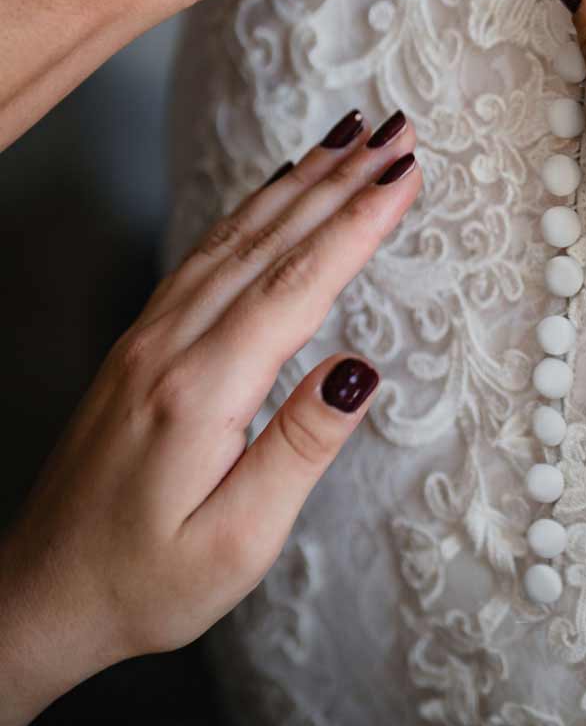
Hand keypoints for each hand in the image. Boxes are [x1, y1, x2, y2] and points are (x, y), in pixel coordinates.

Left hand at [0, 109, 420, 725]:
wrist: (39, 596)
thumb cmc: (144, 585)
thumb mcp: (236, 543)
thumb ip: (300, 449)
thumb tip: (361, 368)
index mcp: (199, 392)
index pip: (297, 285)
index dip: (358, 223)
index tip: (407, 171)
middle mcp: (169, 348)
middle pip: (269, 242)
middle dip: (341, 180)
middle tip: (398, 129)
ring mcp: (148, 339)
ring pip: (234, 238)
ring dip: (300, 183)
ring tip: (352, 138)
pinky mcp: (140, 346)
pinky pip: (204, 254)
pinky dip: (252, 210)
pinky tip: (277, 191)